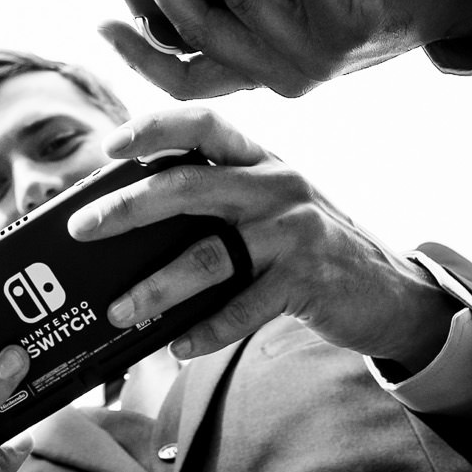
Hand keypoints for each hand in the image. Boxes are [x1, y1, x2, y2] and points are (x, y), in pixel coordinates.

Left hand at [66, 106, 455, 368]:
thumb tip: (125, 229)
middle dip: (127, 208)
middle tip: (82, 230)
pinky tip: (177, 347)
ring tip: (118, 310)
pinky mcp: (306, 279)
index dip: (154, 127)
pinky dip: (205, 331)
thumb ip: (216, 205)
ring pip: (208, 255)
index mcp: (260, 160)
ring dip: (156, 286)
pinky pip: (242, 309)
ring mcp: (292, 231)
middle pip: (188, 186)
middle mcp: (276, 184)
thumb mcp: (268, 210)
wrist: (389, 291)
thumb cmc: (307, 250)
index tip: (109, 146)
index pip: (204, 124)